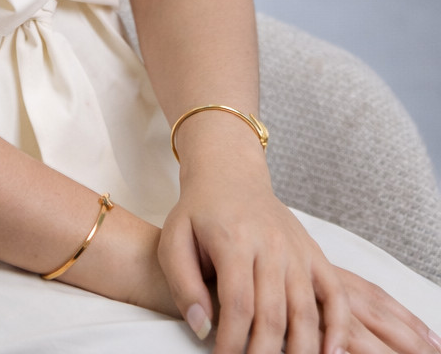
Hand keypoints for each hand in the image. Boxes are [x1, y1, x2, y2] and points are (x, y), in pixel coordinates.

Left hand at [158, 144, 439, 353]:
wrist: (229, 175)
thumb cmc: (198, 213)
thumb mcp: (174, 239)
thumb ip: (183, 284)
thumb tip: (202, 329)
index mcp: (234, 239)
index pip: (237, 304)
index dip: (230, 342)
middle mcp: (271, 244)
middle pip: (273, 314)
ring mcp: (297, 250)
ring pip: (305, 311)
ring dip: (298, 350)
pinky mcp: (314, 254)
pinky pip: (335, 295)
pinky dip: (336, 327)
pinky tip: (329, 352)